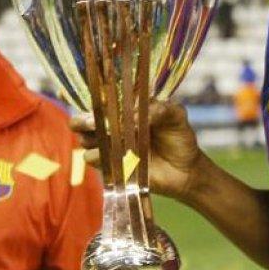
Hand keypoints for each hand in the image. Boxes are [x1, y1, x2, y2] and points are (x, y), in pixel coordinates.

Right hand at [69, 101, 207, 201]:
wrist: (185, 170)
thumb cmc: (179, 137)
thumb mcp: (176, 116)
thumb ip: (161, 109)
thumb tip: (137, 117)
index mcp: (126, 108)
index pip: (102, 99)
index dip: (97, 99)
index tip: (100, 103)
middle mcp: (113, 125)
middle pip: (84, 120)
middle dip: (82, 121)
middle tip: (92, 123)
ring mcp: (110, 146)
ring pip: (84, 140)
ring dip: (92, 140)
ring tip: (113, 141)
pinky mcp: (110, 166)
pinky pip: (94, 161)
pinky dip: (100, 157)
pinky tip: (116, 157)